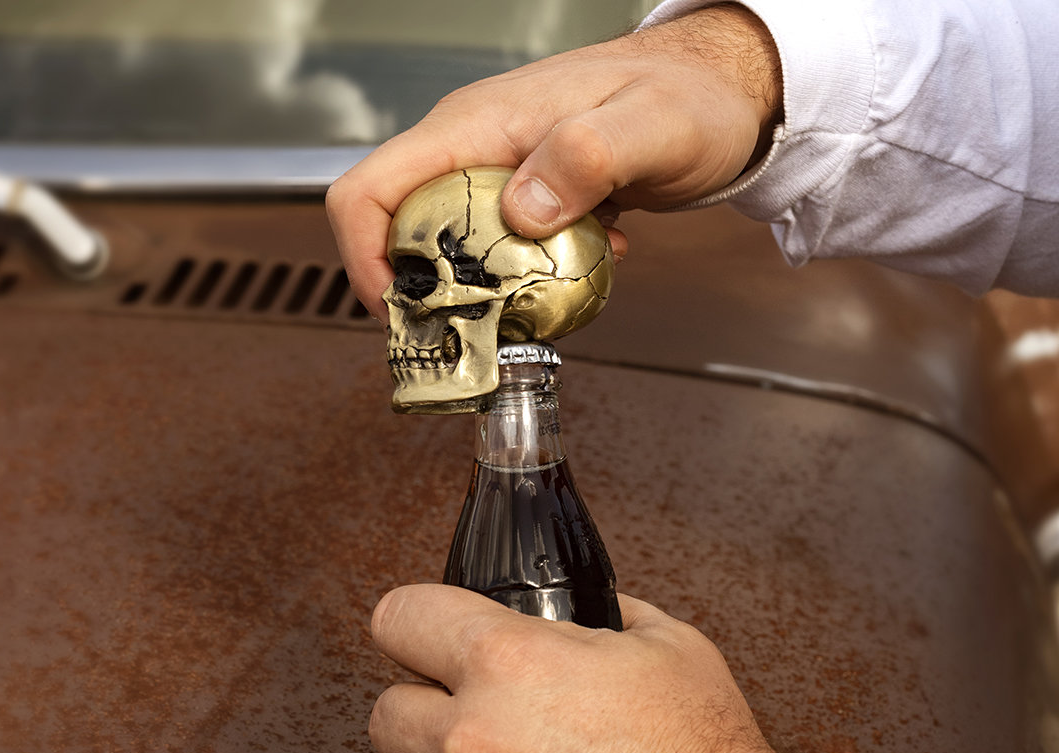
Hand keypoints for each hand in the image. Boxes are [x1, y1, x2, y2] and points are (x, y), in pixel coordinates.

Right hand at [327, 4, 782, 320]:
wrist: (719, 90)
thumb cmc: (690, 96)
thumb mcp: (650, 126)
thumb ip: (586, 157)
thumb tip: (523, 210)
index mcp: (476, 127)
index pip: (371, 190)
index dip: (366, 258)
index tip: (397, 312)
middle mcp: (471, 150)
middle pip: (398, 231)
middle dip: (421, 291)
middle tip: (468, 330)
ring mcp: (495, 174)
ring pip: (446, 248)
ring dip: (478, 291)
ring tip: (529, 304)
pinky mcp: (522, 197)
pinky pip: (493, 250)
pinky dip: (520, 279)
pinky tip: (570, 271)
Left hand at [369, 585, 899, 752]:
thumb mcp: (667, 644)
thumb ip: (603, 613)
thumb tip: (578, 610)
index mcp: (507, 661)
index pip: (398, 618)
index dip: (414, 627)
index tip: (424, 644)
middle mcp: (468, 738)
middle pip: (387, 713)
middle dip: (426, 716)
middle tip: (476, 731)